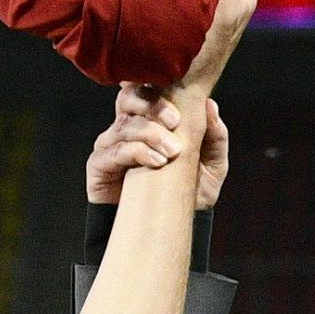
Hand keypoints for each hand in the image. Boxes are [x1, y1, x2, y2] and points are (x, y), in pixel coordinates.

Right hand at [87, 90, 226, 211]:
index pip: (146, 89)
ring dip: (151, 133)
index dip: (157, 86)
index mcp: (151, 120)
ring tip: (173, 151)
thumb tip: (211, 105)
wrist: (168, 227)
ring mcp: (111, 144)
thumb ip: (214, 137)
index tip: (181, 97)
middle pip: (129, 98)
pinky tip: (157, 161)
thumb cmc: (187, 191)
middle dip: (152, 105)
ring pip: (126, 124)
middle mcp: (128, 127)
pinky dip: (138, 152)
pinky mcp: (100, 165)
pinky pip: (115, 151)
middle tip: (174, 121)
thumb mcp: (212, 166)